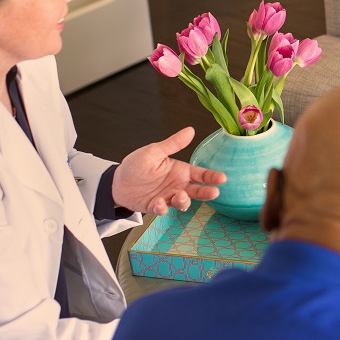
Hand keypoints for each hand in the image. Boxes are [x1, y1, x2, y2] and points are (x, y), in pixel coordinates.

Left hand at [112, 127, 226, 213]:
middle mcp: (178, 185)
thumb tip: (190, 130)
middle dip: (207, 193)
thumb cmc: (137, 164)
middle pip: (197, 191)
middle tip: (214, 192)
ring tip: (179, 195)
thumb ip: (173, 144)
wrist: (118, 180)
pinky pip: (163, 209)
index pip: (201, 174)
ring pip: (183, 203)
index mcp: (180, 171)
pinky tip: (159, 203)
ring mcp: (168, 197)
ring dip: (183, 201)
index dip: (212, 177)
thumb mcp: (154, 151)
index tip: (222, 178)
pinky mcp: (155, 207)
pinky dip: (162, 208)